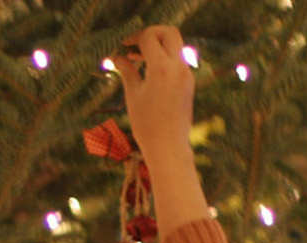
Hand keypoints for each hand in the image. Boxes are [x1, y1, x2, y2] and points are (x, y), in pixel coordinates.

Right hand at [114, 26, 195, 168]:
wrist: (169, 147)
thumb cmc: (147, 125)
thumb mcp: (133, 96)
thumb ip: (127, 71)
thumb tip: (117, 57)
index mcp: (161, 69)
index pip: (149, 38)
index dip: (134, 38)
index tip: (124, 46)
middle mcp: (178, 68)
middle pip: (169, 32)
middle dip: (152, 33)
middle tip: (136, 44)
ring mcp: (186, 74)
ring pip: (175, 46)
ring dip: (158, 46)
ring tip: (138, 58)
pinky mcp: (189, 83)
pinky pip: (178, 60)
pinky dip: (165, 58)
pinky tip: (149, 71)